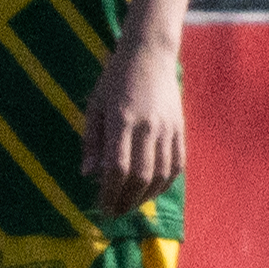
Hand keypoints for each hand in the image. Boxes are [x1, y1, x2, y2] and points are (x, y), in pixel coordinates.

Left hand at [86, 38, 187, 205]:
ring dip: (145, 196)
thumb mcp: (95, 106)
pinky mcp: (180, 129)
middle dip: (126, 200)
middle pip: (140, 176)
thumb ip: (92, 141)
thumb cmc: (115, 79)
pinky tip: (151, 191)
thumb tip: (88, 174)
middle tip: (114, 212)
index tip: (102, 207)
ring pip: (160, 174)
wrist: (150, 54)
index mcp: (122, 119)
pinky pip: (176, 165)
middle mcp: (148, 126)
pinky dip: (164, 183)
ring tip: (131, 205)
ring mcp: (168, 128)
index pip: (117, 167)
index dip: (109, 192)